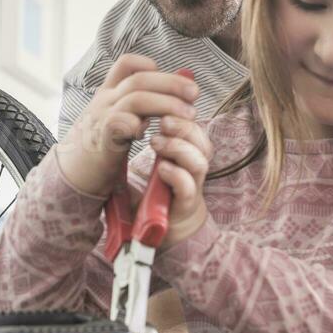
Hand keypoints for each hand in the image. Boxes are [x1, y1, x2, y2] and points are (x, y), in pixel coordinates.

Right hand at [57, 54, 199, 197]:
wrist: (70, 174)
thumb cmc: (100, 147)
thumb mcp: (118, 119)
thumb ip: (140, 107)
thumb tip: (172, 95)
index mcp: (108, 93)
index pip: (126, 64)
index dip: (149, 64)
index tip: (171, 78)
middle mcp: (104, 101)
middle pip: (140, 79)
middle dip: (172, 83)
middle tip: (194, 94)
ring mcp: (101, 118)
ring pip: (136, 98)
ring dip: (166, 104)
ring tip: (187, 115)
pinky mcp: (101, 139)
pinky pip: (120, 123)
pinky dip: (139, 125)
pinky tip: (150, 134)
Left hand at [149, 114, 212, 246]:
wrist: (157, 230)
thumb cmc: (152, 193)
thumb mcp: (147, 161)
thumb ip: (146, 141)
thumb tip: (131, 113)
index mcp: (185, 153)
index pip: (194, 126)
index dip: (184, 113)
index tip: (165, 103)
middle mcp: (192, 167)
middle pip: (202, 140)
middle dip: (184, 127)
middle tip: (163, 120)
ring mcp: (191, 186)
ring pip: (199, 162)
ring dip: (179, 148)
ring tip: (155, 143)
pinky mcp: (184, 205)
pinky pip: (188, 187)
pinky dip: (176, 175)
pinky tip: (160, 169)